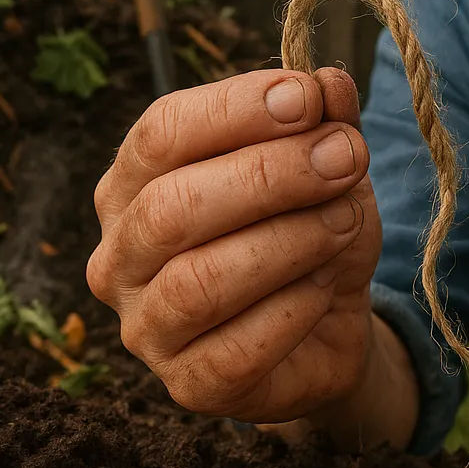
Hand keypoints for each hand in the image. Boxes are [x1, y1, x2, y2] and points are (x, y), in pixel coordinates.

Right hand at [87, 68, 383, 424]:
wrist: (332, 327)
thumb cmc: (312, 234)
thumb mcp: (329, 168)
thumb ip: (325, 124)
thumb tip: (328, 82)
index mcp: (136, 184)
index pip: (160, 133)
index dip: (235, 109)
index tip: (308, 97)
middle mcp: (121, 255)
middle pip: (172, 206)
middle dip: (269, 174)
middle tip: (345, 158)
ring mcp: (147, 327)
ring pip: (198, 281)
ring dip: (290, 241)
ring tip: (347, 220)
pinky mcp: (190, 385)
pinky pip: (235, 348)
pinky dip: (295, 308)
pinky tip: (328, 286)